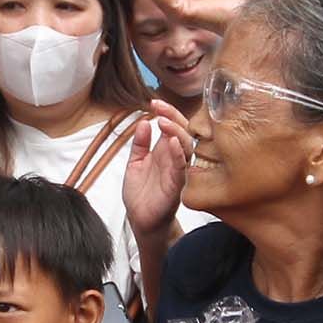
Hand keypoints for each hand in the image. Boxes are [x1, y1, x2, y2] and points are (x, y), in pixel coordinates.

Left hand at [123, 101, 196, 237]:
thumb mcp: (135, 163)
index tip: (154, 102)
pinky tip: (171, 143)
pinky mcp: (177, 186)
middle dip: (173, 116)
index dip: (167, 113)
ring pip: (187, 146)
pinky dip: (178, 154)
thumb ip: (140, 143)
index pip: (172, 126)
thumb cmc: (141, 194)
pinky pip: (182, 167)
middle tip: (159, 107)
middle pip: (183, 131)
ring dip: (176, 132)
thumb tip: (144, 122)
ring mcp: (178, 171)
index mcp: (165, 151)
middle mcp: (174, 159)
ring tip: (163, 122)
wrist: (140, 220)